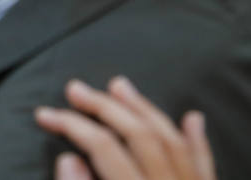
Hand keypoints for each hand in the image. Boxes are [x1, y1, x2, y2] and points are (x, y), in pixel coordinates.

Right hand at [35, 77, 215, 179]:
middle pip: (139, 135)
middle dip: (103, 107)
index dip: (70, 125)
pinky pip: (205, 165)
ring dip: (145, 109)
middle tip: (74, 88)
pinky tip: (192, 118)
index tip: (45, 114)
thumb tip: (67, 159)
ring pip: (172, 141)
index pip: (102, 147)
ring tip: (119, 85)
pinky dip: (198, 140)